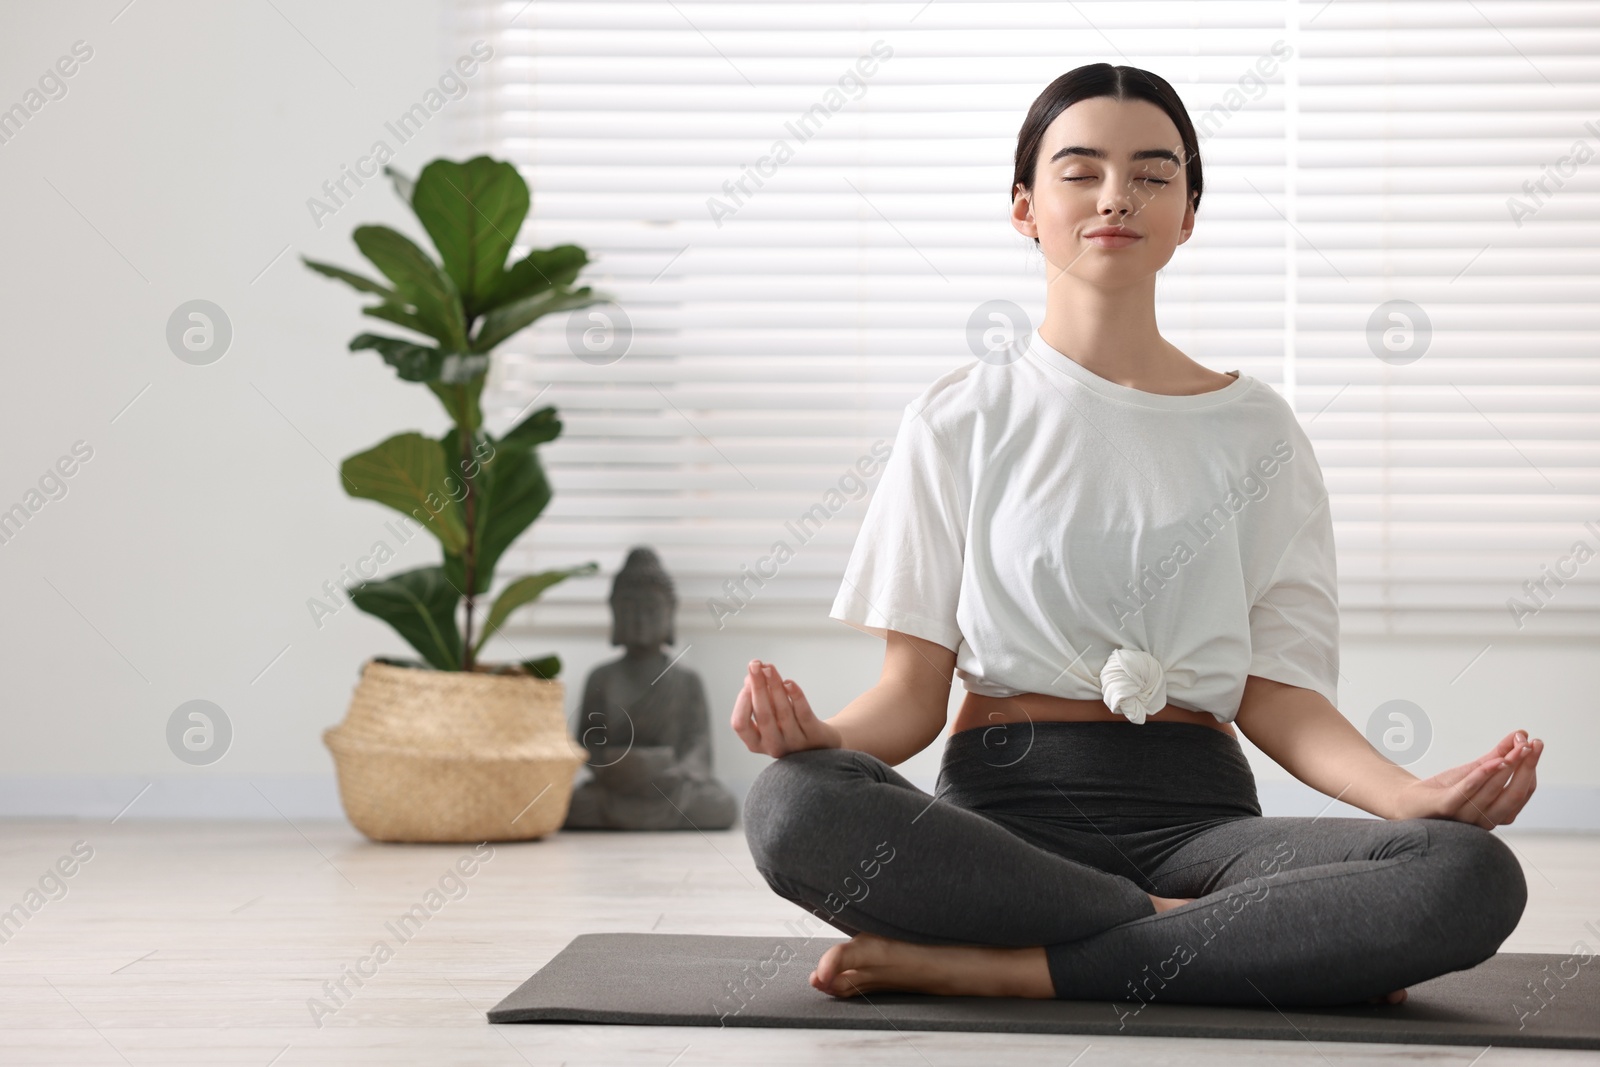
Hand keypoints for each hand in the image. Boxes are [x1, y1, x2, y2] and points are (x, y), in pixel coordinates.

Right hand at [730, 659, 841, 757]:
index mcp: (756, 743)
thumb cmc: (788, 724)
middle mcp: (774, 746)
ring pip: (783, 712)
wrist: (820, 742)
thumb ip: (758, 698)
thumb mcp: (769, 714)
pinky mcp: (814, 736)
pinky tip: (789, 683)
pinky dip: (796, 697)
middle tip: (754, 665)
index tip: (747, 680)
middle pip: (763, 715)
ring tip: (769, 668)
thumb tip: (750, 677)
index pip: (740, 724)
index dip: (742, 701)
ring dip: (775, 686)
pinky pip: (803, 714)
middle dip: (758, 687)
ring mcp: (795, 743)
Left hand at [1390, 730, 1541, 827]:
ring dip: (1507, 769)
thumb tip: (1522, 735)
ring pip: (1492, 793)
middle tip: (1533, 744)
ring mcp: (1466, 817)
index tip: (1536, 743)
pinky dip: (1482, 777)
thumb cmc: (1446, 788)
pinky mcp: (1446, 808)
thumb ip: (1498, 755)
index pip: (1522, 792)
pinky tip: (1494, 761)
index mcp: (1498, 813)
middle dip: (1526, 767)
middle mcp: (1486, 821)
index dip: (1531, 768)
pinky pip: (1467, 793)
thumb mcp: (1476, 769)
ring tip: (1518, 748)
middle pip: (1513, 794)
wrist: (1408, 799)